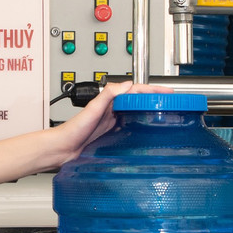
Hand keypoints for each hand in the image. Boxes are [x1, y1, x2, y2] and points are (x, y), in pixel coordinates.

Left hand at [51, 80, 172, 163]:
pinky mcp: (109, 131)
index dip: (152, 89)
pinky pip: (129, 123)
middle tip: (170, 100)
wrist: (62, 147)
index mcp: (109, 100)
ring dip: (148, 108)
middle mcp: (111, 108)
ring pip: (135, 110)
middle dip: (154, 97)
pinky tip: (145, 129)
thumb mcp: (92, 110)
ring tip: (163, 111)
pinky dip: (139, 123)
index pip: (136, 90)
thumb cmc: (72, 130)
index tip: (167, 91)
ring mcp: (111, 120)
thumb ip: (107, 95)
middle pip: (138, 98)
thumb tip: (126, 84)